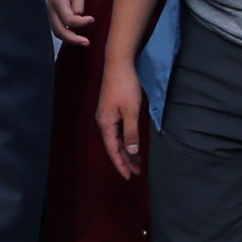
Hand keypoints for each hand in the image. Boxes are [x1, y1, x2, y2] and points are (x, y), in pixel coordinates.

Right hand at [45, 0, 94, 42]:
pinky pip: (57, 28)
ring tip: (82, 42)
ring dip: (69, 39)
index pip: (69, 20)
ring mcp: (50, 13)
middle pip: (59, 31)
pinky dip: (66, 34)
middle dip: (73, 39)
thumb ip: (79, 5)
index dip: (82, 23)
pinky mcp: (53, 14)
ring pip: (57, 32)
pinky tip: (75, 35)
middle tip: (86, 42)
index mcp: (58, 2)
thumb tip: (81, 19)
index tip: (91, 19)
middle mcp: (51, 9)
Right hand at [95, 65, 144, 180]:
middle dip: (125, 160)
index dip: (121, 164)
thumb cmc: (125, 87)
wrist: (118, 64)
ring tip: (137, 162)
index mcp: (106, 124)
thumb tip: (131, 151)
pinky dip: (126, 140)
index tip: (128, 177)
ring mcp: (107, 116)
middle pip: (114, 147)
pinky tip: (132, 144)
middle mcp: (103, 122)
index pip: (112, 150)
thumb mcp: (132, 111)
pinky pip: (118, 131)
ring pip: (116, 139)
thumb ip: (131, 133)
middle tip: (137, 172)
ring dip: (126, 151)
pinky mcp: (111, 111)